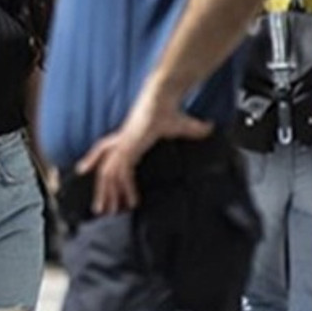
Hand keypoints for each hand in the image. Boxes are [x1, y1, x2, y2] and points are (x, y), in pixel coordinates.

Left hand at [75, 88, 212, 214]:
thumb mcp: (182, 124)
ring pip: (109, 174)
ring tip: (110, 212)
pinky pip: (123, 172)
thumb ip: (194, 129)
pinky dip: (126, 188)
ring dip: (108, 194)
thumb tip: (210, 128)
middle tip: (101, 210)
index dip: (102, 165)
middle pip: (104, 169)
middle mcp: (122, 142)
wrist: (162, 97)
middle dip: (102, 190)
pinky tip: (129, 201)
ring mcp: (124, 144)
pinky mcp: (129, 147)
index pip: (108, 153)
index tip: (102, 181)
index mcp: (128, 137)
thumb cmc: (169, 109)